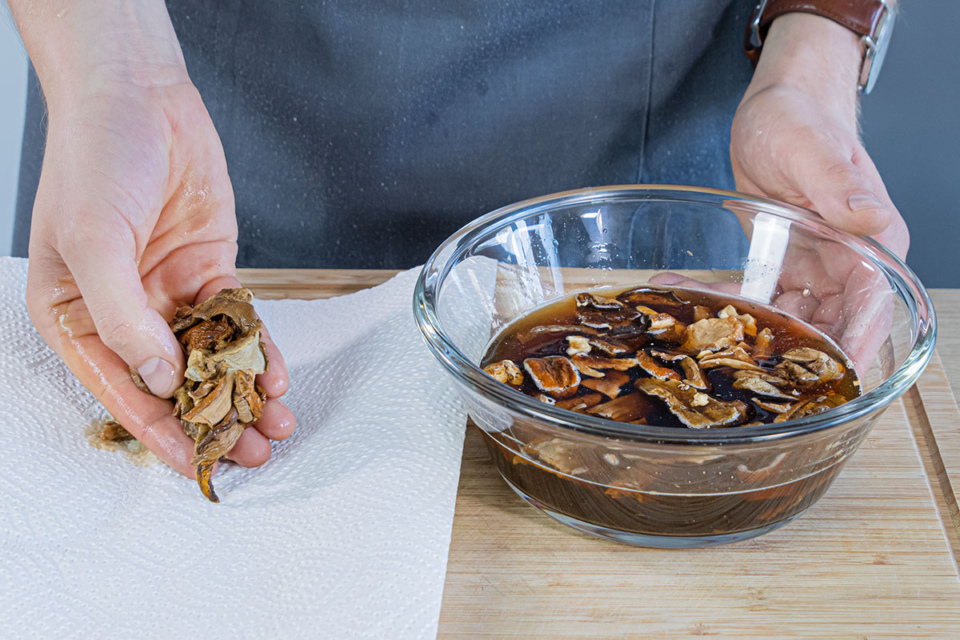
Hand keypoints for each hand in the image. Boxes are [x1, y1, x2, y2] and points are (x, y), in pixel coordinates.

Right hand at [15, 2, 294, 476]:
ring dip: (242, 395)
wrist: (139, 96)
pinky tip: (277, 376)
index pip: (121, 390)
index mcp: (76, 317)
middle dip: (213, 422)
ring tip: (276, 427)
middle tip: (252, 453)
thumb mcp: (91, 242)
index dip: (160, 432)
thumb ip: (123, 317)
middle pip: (173, 383)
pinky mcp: (209, 271)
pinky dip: (258, 351)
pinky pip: (237, 323)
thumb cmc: (93, 159)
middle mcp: (124, 313)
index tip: (198, 465)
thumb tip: (159, 378)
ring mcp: (169, 293)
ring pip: (210, 360)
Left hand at [720, 13, 906, 372]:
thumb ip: (840, 186)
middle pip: (828, 325)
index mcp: (871, 244)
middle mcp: (847, 262)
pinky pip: (759, 295)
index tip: (825, 383)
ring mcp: (815, 266)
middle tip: (738, 368)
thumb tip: (869, 221)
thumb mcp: (813, 150)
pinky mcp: (782, 262)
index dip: (851, 349)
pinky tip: (682, 298)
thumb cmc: (802, 118)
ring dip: (748, 329)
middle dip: (786, 351)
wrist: (777, 105)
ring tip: (696, 332)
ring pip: (789, 317)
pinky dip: (725, 301)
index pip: (871, 309)